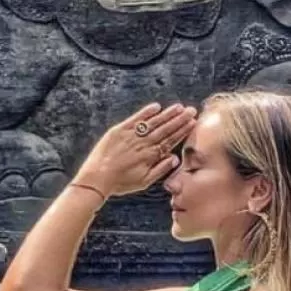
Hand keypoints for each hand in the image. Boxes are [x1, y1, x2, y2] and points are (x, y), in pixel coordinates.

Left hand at [74, 102, 196, 198]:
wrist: (97, 178)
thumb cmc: (120, 183)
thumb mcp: (144, 182)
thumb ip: (160, 169)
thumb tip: (174, 159)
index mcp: (150, 156)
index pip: (170, 140)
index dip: (182, 131)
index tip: (192, 123)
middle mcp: (143, 144)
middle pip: (165, 129)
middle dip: (179, 119)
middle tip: (191, 110)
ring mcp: (131, 136)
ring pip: (153, 122)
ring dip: (167, 114)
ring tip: (179, 107)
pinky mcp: (119, 130)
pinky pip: (136, 119)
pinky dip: (146, 112)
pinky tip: (156, 106)